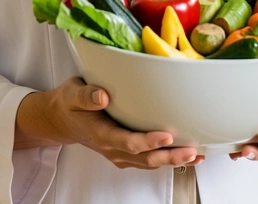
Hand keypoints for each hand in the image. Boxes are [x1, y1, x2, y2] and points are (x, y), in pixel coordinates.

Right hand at [17, 78, 202, 169]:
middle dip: (170, 156)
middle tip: (192, 150)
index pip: (128, 141)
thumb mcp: (71, 94)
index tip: (168, 134)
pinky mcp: (126, 153)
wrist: (61, 120)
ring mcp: (120, 154)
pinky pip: (149, 160)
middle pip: (145, 158)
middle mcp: (113, 148)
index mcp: (101, 134)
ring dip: (173, 161)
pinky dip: (169, 159)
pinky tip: (187, 155)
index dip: (149, 141)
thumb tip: (102, 95)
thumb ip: (86, 95)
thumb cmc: (69, 104)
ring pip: (150, 162)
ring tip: (197, 155)